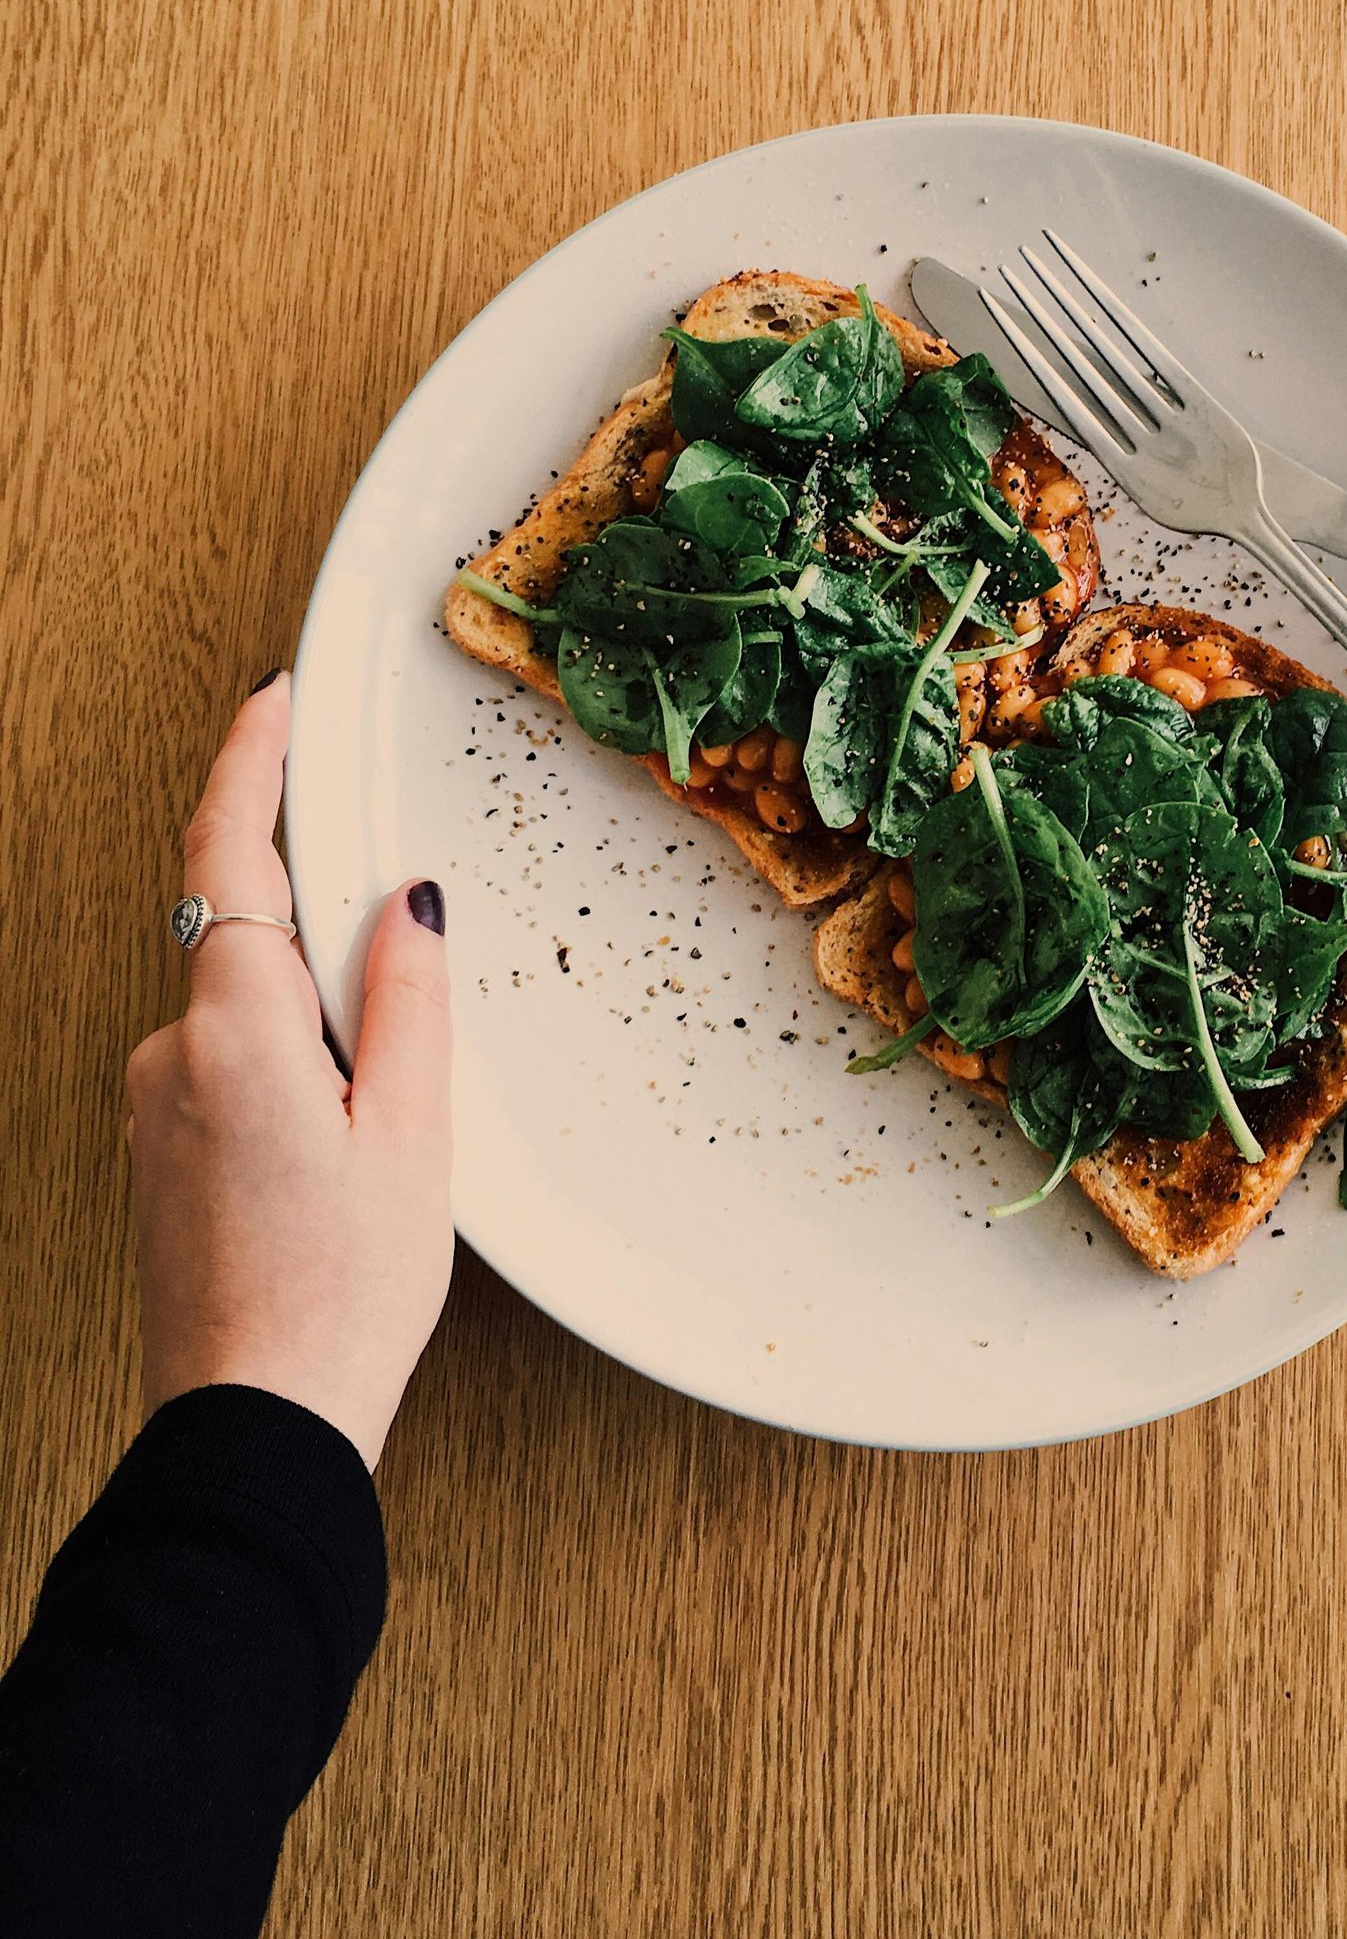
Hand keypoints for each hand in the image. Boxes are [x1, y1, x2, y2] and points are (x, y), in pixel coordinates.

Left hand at [126, 674, 452, 1468]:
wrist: (256, 1423)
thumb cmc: (339, 1296)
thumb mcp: (413, 1134)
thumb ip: (408, 998)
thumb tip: (407, 900)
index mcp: (235, 1031)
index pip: (227, 852)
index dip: (249, 761)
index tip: (275, 703)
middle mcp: (171, 1051)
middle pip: (244, 928)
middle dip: (320, 929)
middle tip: (398, 994)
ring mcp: (153, 1101)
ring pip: (239, 1001)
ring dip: (309, 1016)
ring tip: (380, 1119)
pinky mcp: (158, 1145)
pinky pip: (224, 1056)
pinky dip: (284, 1062)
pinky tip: (337, 1142)